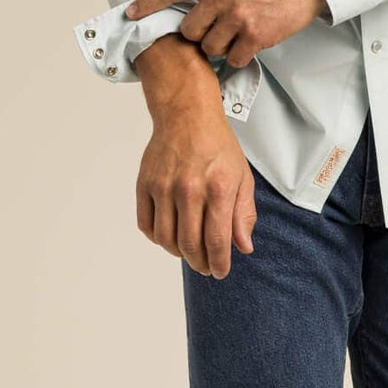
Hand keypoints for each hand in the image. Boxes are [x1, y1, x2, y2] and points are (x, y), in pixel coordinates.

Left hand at [125, 0, 327, 65]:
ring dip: (220, 46)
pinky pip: (233, 58)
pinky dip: (239, 55)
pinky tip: (250, 43)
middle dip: (199, 35)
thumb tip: (194, 4)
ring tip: (237, 34)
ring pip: (210, 48)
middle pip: (189, 31)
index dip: (148, 4)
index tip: (130, 14)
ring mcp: (237, 17)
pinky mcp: (255, 36)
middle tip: (215, 29)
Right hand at [137, 105, 257, 278]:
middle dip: (199, 263)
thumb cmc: (217, 146)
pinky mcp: (144, 184)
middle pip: (189, 245)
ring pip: (166, 239)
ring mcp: (163, 187)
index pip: (217, 241)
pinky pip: (146, 225)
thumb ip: (243, 214)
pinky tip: (169, 234)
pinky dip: (157, 238)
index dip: (218, 263)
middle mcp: (188, 190)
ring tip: (188, 251)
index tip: (220, 272)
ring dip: (178, 253)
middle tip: (205, 266)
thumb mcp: (242, 178)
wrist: (187, 116)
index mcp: (217, 189)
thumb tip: (243, 247)